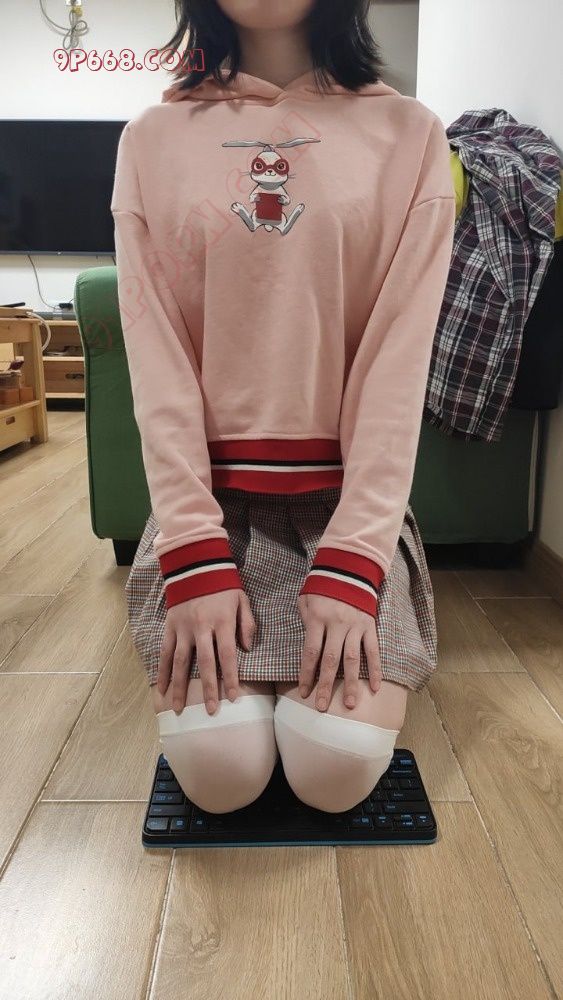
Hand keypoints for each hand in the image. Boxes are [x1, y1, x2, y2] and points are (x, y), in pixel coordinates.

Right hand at [156, 589, 255, 715]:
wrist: (195, 564)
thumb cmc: (223, 584)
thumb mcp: (242, 599)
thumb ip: (247, 624)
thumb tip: (248, 649)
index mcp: (222, 621)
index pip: (228, 654)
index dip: (231, 677)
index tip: (233, 698)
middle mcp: (201, 627)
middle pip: (205, 663)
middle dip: (208, 689)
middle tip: (210, 711)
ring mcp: (183, 627)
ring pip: (181, 661)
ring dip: (180, 686)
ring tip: (178, 708)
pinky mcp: (170, 626)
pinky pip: (165, 652)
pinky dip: (163, 671)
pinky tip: (162, 688)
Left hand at [297, 594, 381, 711]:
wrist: (349, 567)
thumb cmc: (323, 585)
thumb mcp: (306, 598)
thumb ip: (305, 621)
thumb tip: (308, 647)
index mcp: (318, 619)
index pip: (311, 652)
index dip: (307, 674)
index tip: (304, 692)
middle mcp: (338, 625)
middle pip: (331, 661)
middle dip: (326, 686)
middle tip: (322, 707)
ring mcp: (356, 626)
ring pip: (353, 660)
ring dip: (351, 683)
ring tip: (350, 704)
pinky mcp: (369, 626)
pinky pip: (373, 651)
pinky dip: (375, 669)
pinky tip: (374, 687)